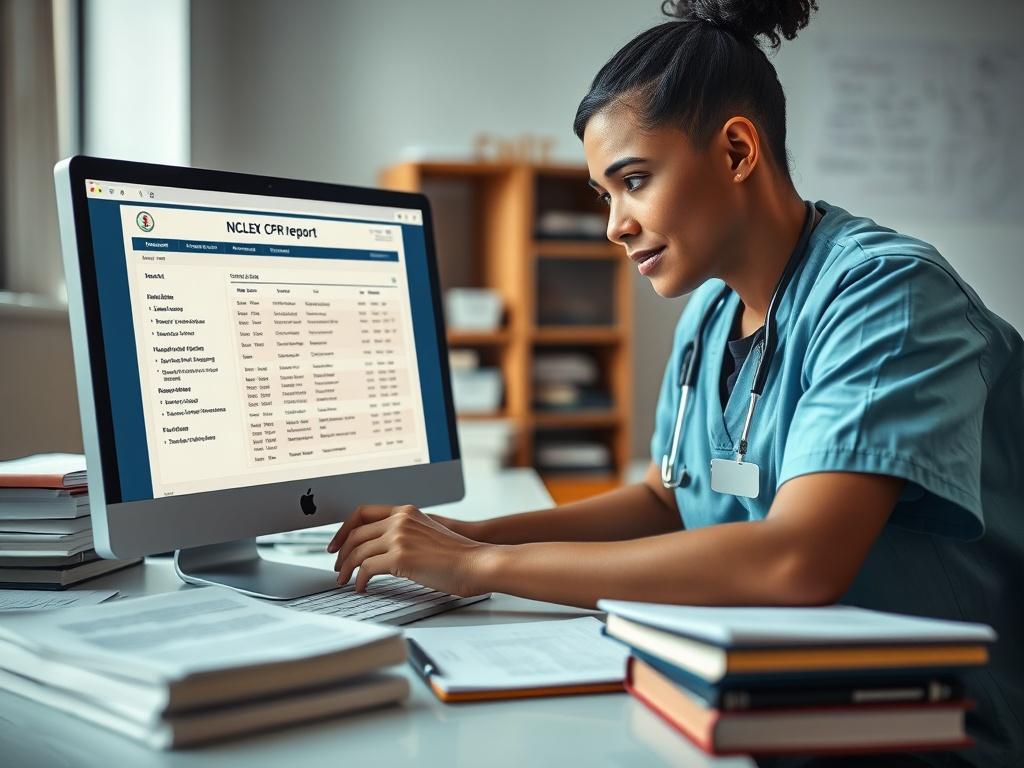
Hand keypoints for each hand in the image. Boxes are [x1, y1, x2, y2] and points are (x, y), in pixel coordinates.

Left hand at [326, 504, 491, 595]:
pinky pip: (366, 568)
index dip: (344, 529)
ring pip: (357, 551)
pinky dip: (359, 580)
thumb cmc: (458, 556)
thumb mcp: (428, 533)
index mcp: (406, 511)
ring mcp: (399, 536)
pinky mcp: (400, 556)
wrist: (477, 563)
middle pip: (355, 533)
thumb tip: (383, 551)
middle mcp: (400, 519)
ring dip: (347, 569)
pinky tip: (362, 588)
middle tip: (338, 568)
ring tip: (345, 582)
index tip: (336, 544)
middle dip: (342, 553)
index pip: (362, 512)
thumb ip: (406, 534)